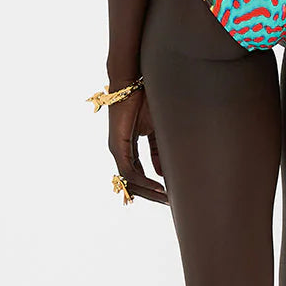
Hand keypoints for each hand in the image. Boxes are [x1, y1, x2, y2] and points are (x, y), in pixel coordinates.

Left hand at [108, 89, 168, 205]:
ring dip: (149, 191)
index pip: (138, 173)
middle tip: (169, 203)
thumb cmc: (146, 100)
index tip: (169, 195)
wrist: (134, 82)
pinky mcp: (118, 145)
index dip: (152, 186)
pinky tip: (158, 187)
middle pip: (133, 181)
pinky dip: (144, 181)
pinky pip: (129, 171)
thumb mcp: (157, 131)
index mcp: (128, 146)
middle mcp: (120, 150)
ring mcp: (117, 149)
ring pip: (130, 180)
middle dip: (151, 194)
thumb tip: (162, 173)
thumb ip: (158, 152)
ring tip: (166, 199)